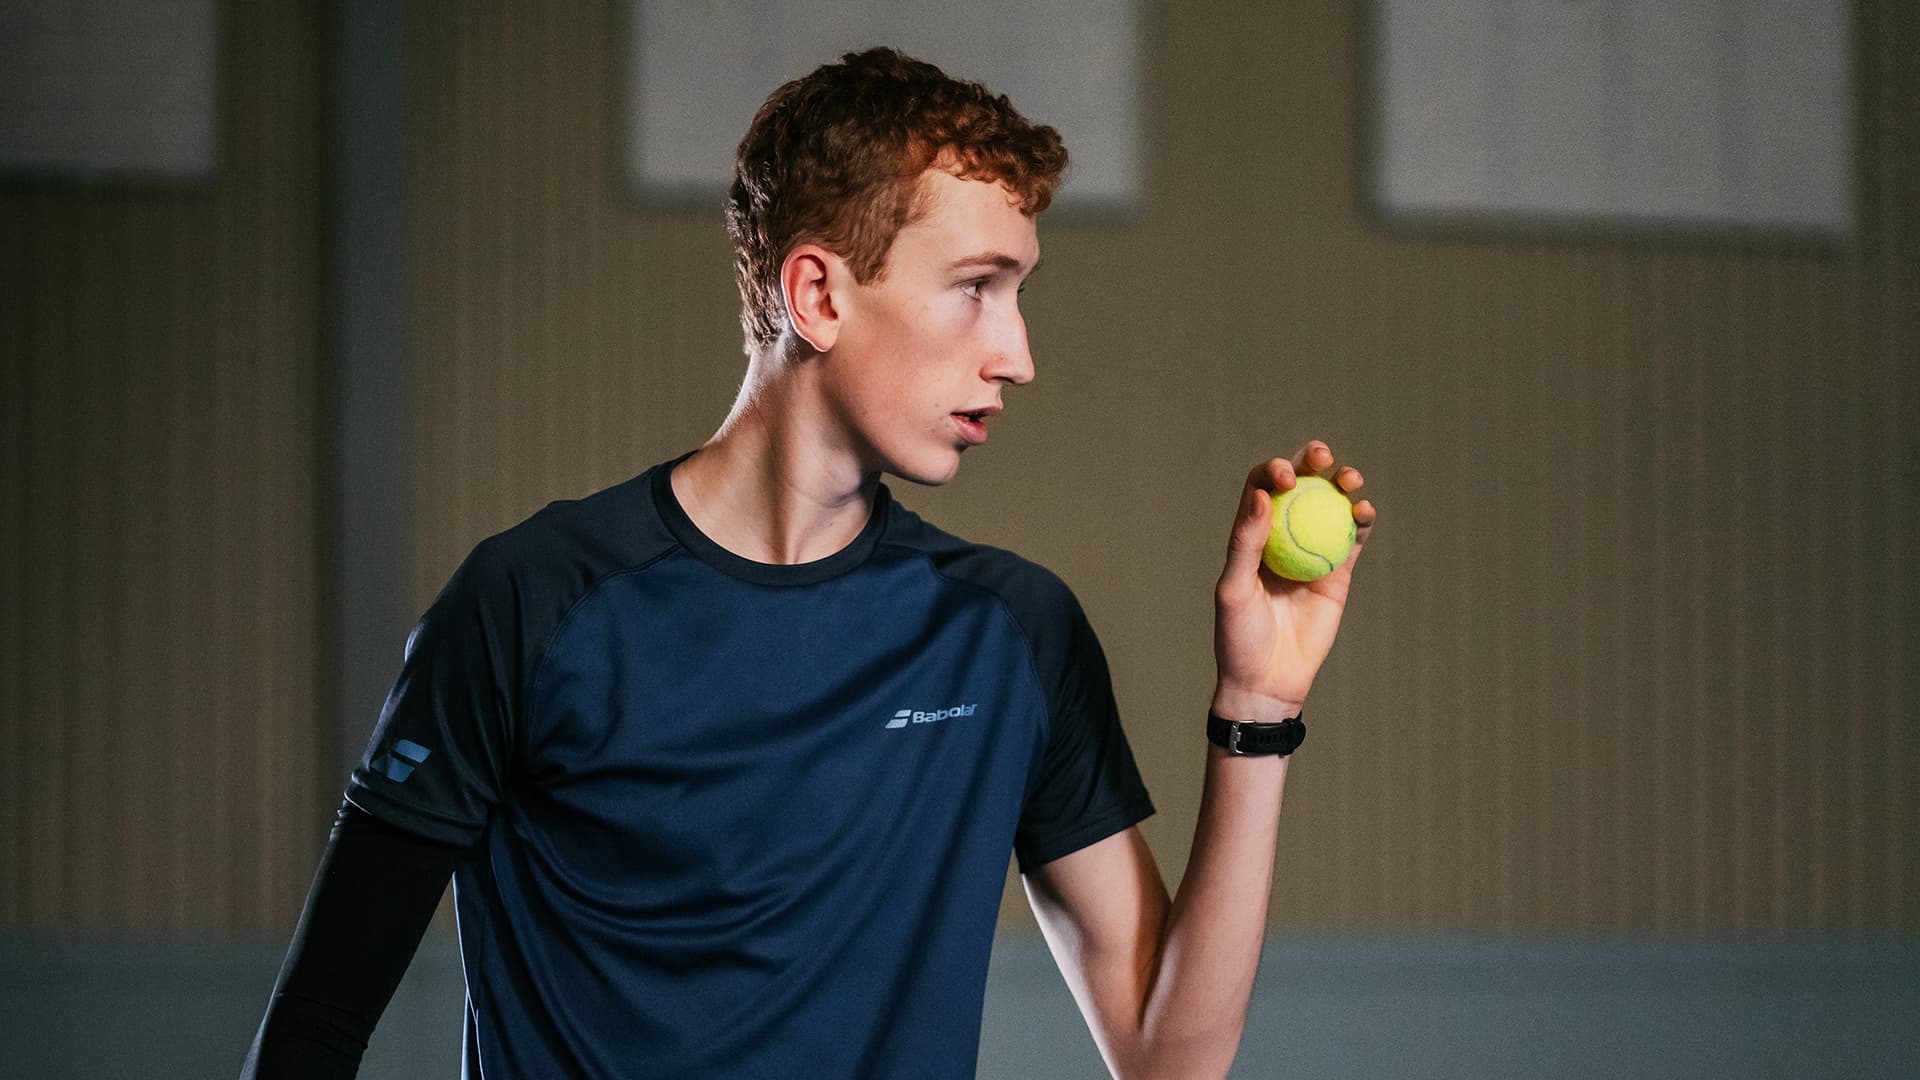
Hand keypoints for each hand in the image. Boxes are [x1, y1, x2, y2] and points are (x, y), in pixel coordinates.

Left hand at [1212, 441, 1375, 720]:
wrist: (1268, 681)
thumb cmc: (1239, 637)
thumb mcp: (1234, 589)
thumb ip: (1246, 543)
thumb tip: (1264, 494)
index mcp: (1250, 535)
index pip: (1262, 489)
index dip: (1274, 471)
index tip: (1285, 474)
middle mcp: (1281, 536)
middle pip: (1299, 487)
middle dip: (1310, 461)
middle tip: (1321, 454)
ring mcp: (1311, 552)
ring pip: (1330, 507)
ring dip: (1342, 484)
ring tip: (1349, 479)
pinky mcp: (1337, 574)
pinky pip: (1353, 540)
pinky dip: (1362, 521)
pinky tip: (1365, 510)